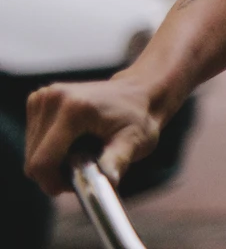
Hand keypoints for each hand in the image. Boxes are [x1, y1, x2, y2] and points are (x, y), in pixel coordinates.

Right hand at [23, 75, 165, 195]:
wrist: (140, 92)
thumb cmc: (139, 117)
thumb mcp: (134, 140)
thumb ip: (117, 161)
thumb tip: (109, 182)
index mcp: (73, 108)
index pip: (42, 162)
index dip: (53, 183)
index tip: (74, 186)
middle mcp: (53, 98)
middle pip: (33, 160)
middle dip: (54, 173)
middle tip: (84, 168)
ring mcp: (43, 96)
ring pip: (31, 152)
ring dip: (52, 161)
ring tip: (81, 153)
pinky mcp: (38, 99)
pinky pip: (33, 140)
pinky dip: (49, 148)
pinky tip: (72, 141)